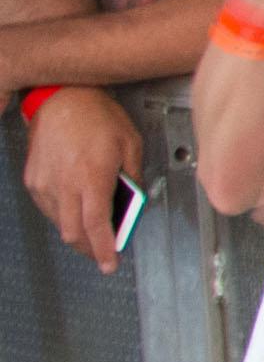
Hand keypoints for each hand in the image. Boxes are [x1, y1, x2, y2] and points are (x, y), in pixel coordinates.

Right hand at [23, 86, 141, 272]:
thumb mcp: (130, 144)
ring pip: (59, 223)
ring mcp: (44, 184)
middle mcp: (63, 184)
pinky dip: (63, 215)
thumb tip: (133, 202)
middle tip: (103, 254)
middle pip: (73, 232)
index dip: (104, 249)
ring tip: (93, 230)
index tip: (110, 262)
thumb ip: (132, 178)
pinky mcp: (33, 180)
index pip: (96, 226)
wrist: (60, 98)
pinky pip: (48, 208)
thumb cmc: (97, 116)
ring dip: (77, 232)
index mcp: (91, 177)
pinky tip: (76, 210)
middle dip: (90, 249)